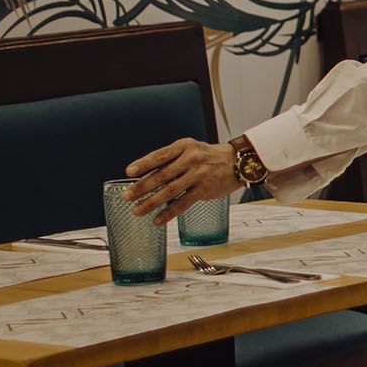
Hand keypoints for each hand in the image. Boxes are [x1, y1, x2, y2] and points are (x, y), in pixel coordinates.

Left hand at [124, 137, 242, 222]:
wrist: (239, 162)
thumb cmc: (209, 157)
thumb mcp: (191, 149)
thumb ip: (172, 160)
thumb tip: (146, 177)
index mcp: (184, 146)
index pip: (160, 155)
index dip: (143, 164)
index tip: (128, 172)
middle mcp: (191, 159)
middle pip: (161, 175)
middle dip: (141, 187)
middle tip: (127, 196)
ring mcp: (198, 175)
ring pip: (169, 191)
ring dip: (151, 203)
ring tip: (137, 211)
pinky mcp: (204, 190)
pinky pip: (183, 203)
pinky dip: (168, 213)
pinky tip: (158, 220)